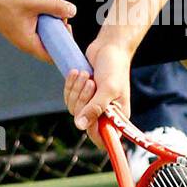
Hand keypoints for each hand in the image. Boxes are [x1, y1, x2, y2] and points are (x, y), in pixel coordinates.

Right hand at [0, 0, 75, 61]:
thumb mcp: (33, 2)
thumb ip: (55, 6)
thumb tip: (72, 11)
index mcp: (28, 42)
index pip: (52, 54)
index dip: (63, 43)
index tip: (68, 27)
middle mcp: (26, 38)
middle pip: (52, 31)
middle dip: (57, 11)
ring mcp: (23, 28)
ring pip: (45, 18)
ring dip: (49, 1)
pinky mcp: (21, 19)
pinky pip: (38, 12)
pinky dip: (41, 0)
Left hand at [62, 34, 132, 149]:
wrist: (109, 47)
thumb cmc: (114, 67)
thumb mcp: (107, 88)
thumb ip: (95, 108)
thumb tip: (80, 126)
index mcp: (118, 117)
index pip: (104, 139)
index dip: (94, 132)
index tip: (87, 116)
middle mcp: (105, 114)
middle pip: (84, 122)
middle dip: (83, 100)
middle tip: (90, 82)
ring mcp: (92, 105)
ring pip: (74, 110)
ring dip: (76, 90)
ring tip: (85, 74)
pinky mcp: (82, 96)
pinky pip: (69, 99)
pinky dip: (70, 86)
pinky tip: (77, 72)